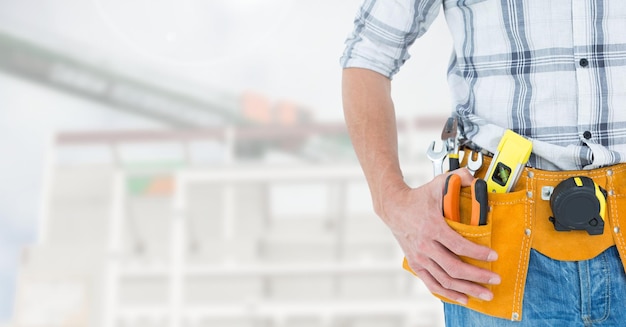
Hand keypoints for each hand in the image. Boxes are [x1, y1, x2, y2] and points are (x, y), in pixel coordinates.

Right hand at [380, 168, 500, 304]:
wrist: (393, 207)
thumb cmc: (417, 197)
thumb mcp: (437, 184)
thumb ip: (457, 178)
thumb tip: (475, 178)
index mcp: (431, 227)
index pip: (457, 244)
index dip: (477, 253)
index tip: (493, 256)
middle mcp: (424, 245)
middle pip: (453, 267)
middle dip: (477, 275)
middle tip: (495, 278)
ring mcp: (419, 256)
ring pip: (445, 279)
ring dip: (467, 288)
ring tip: (485, 293)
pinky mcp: (416, 263)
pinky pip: (432, 283)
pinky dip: (448, 293)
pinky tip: (463, 298)